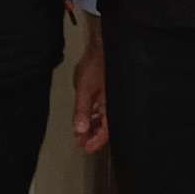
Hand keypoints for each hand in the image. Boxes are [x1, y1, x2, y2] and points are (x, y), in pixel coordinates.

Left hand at [71, 20, 109, 153]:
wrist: (103, 45)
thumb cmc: (96, 65)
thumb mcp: (85, 90)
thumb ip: (82, 111)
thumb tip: (79, 130)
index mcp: (111, 107)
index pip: (106, 132)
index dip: (95, 142)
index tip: (85, 148)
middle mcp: (114, 105)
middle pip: (106, 127)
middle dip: (92, 135)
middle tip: (80, 142)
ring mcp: (112, 98)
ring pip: (104, 118)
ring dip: (92, 126)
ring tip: (81, 132)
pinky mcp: (110, 91)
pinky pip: (103, 108)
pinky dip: (95, 115)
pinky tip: (87, 116)